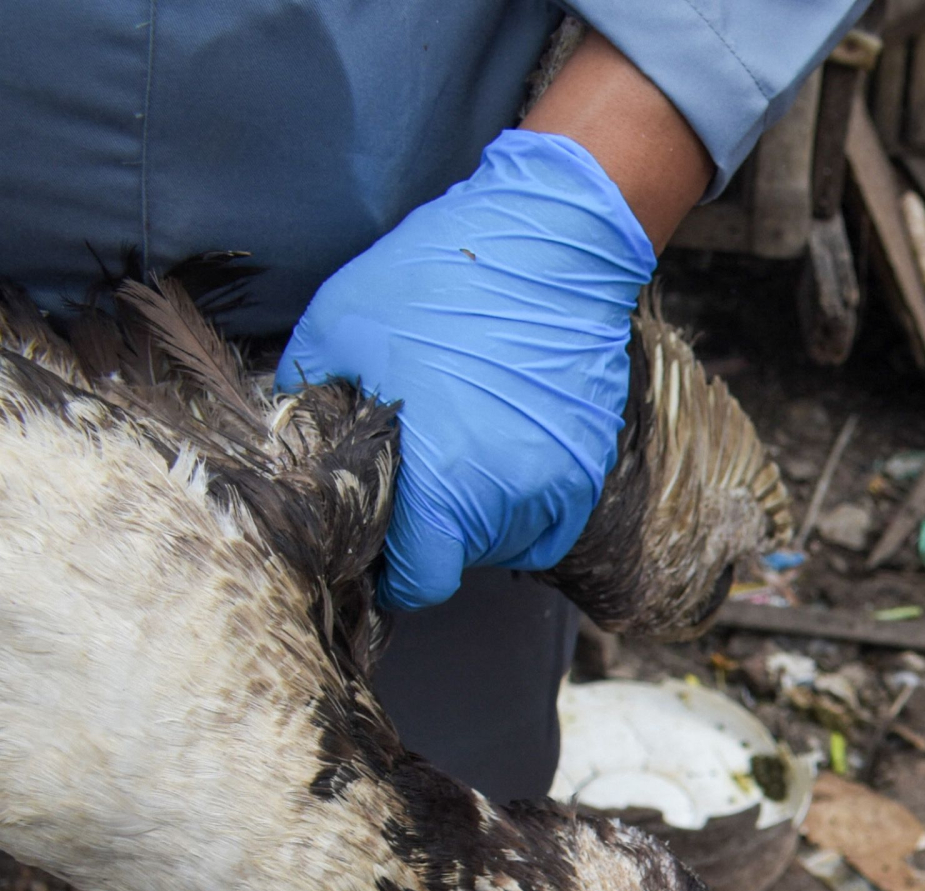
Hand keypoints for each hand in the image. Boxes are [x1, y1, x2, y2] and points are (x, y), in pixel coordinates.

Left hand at [277, 129, 655, 609]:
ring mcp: (561, 484)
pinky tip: (499, 449)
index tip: (373, 545)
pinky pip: (549, 515)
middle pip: (462, 558)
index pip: (419, 581)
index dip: (387, 572)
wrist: (554, 243)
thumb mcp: (339, 328)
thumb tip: (300, 445)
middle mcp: (511, 499)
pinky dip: (521, 500)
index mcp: (445, 483)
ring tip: (457, 448)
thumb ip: (312, 402)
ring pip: (507, 539)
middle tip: (410, 467)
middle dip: (430, 528)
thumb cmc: (442, 280)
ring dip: (477, 514)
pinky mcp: (591, 463)